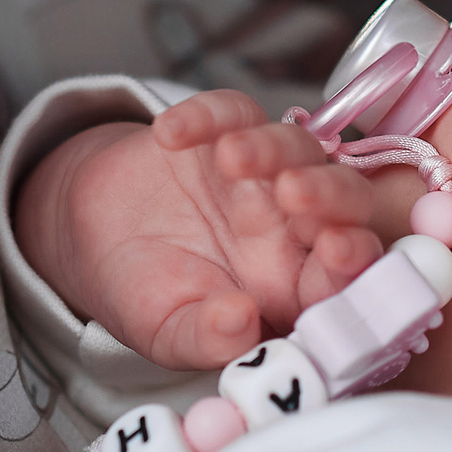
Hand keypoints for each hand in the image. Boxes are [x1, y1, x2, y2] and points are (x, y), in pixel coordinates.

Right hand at [14, 90, 384, 371]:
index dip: (353, 263)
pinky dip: (206, 116)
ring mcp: (266, 174)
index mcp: (296, 286)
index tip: (338, 252)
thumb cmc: (149, 295)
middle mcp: (296, 227)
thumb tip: (239, 325)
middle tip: (293, 192)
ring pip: (298, 147)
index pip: (346, 274)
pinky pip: (232, 112)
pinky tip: (171, 134)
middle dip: (330, 194)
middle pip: (345, 200)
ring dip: (273, 148)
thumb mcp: (169, 333)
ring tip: (230, 156)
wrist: (98, 240)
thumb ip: (208, 340)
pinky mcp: (228, 129)